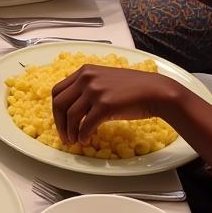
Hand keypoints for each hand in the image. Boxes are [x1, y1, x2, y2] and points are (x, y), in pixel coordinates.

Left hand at [52, 65, 181, 145]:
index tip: (60, 122)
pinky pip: (86, 125)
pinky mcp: (105, 105)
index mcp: (85, 71)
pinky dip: (83, 136)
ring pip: (70, 116)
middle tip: (64, 136)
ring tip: (75, 141)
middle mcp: (86, 78)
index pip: (57, 90)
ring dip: (70, 133)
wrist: (155, 91)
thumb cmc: (133, 88)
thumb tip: (74, 109)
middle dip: (59, 123)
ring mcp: (95, 90)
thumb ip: (88, 88)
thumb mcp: (105, 80)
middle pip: (59, 103)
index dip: (56, 110)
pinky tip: (86, 140)